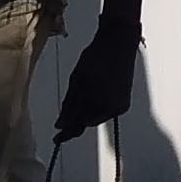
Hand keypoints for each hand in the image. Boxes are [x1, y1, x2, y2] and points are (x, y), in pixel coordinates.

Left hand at [55, 22, 141, 143]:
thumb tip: (60, 125)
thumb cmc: (95, 57)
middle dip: (76, 120)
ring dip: (86, 113)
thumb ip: (69, 104)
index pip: (77, 124)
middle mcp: (109, 108)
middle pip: (87, 122)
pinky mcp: (125, 104)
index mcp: (94, 100)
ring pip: (96, 118)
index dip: (65, 133)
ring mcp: (119, 107)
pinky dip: (98, 108)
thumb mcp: (76, 79)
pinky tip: (94, 95)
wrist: (119, 43)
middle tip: (63, 120)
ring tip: (82, 95)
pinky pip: (107, 112)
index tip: (55, 139)